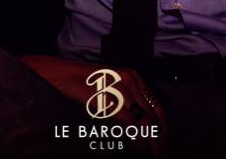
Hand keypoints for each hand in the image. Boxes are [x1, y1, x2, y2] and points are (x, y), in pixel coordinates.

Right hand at [20, 55, 167, 145]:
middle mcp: (131, 81)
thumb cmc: (78, 84)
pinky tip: (141, 151)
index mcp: (133, 77)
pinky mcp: (111, 100)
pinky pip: (130, 125)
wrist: (58, 74)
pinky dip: (138, 141)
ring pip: (146, 122)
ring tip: (157, 157)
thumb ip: (123, 102)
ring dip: (153, 143)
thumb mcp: (107, 90)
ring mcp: (122, 89)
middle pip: (155, 115)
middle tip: (165, 155)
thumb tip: (136, 127)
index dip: (164, 128)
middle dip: (162, 139)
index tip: (167, 145)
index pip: (157, 106)